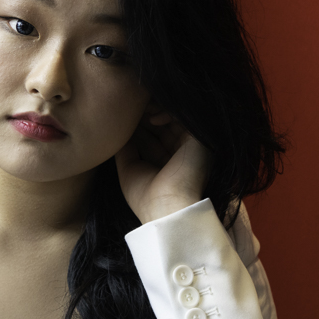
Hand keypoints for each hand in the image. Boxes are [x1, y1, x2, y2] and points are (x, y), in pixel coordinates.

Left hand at [115, 109, 210, 223]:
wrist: (167, 210)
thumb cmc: (146, 197)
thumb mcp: (129, 169)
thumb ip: (125, 148)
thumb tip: (118, 128)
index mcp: (165, 162)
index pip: (151, 136)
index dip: (137, 125)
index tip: (122, 118)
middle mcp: (179, 154)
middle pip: (161, 126)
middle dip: (144, 115)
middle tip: (129, 108)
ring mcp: (190, 147)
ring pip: (173, 119)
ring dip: (154, 111)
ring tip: (139, 110)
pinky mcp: (200, 141)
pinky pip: (185, 118)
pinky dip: (168, 114)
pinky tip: (153, 120)